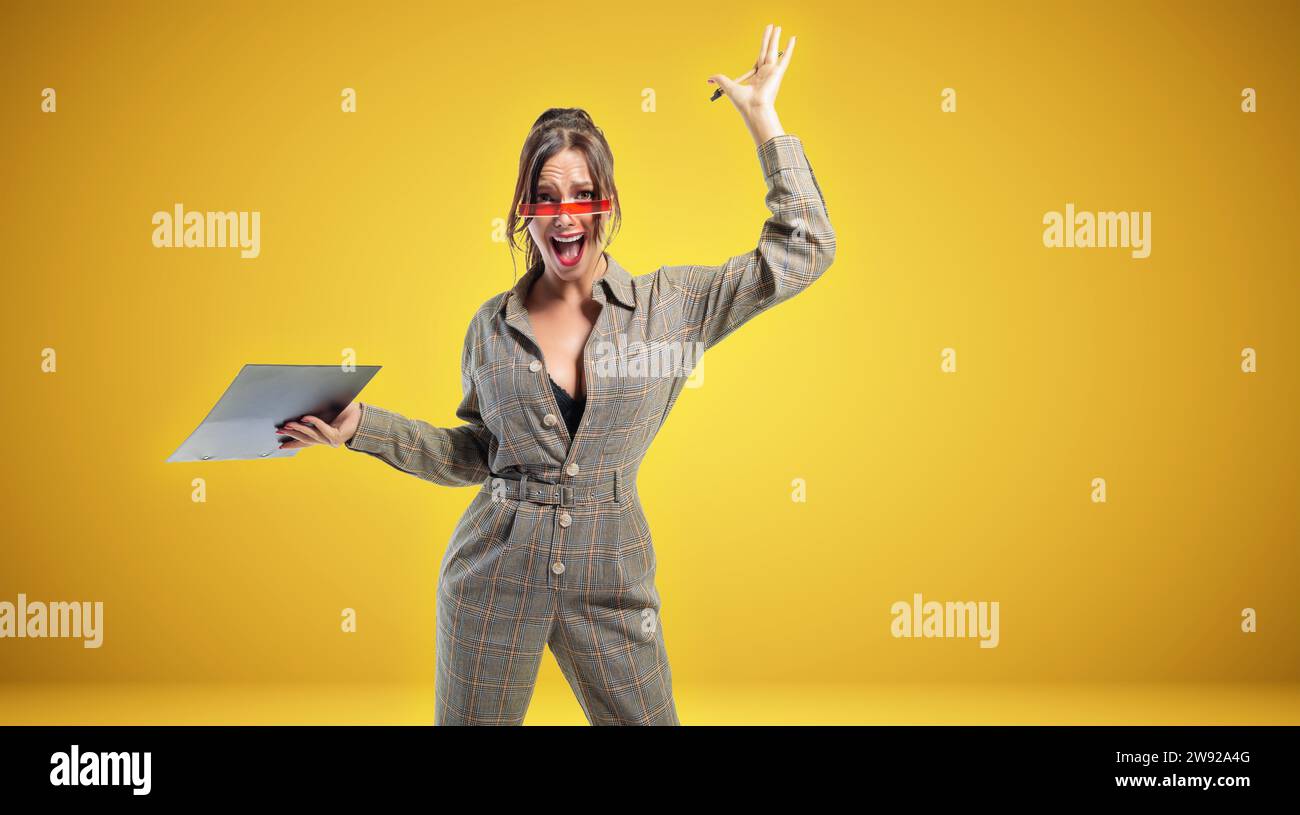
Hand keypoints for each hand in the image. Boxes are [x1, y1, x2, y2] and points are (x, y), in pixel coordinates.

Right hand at [275, 401, 362, 449]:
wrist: (361, 414)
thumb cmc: (344, 411)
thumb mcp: (325, 414)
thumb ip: (312, 416)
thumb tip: (297, 411)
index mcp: (322, 436)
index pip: (305, 442)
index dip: (292, 444)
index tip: (280, 445)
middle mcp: (326, 440)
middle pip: (305, 439)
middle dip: (291, 435)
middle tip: (278, 430)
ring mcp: (331, 440)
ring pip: (311, 435)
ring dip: (299, 429)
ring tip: (287, 424)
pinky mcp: (336, 437)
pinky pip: (322, 428)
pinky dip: (313, 422)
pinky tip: (305, 417)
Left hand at [708, 23, 794, 143]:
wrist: (753, 108)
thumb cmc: (743, 102)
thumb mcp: (728, 86)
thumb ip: (720, 79)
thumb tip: (709, 79)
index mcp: (757, 77)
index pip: (759, 59)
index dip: (761, 47)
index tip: (763, 39)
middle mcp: (766, 73)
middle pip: (767, 50)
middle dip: (769, 38)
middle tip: (772, 26)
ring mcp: (773, 72)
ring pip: (774, 50)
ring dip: (776, 38)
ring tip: (778, 26)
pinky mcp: (778, 72)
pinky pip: (785, 58)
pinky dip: (790, 48)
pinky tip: (793, 37)